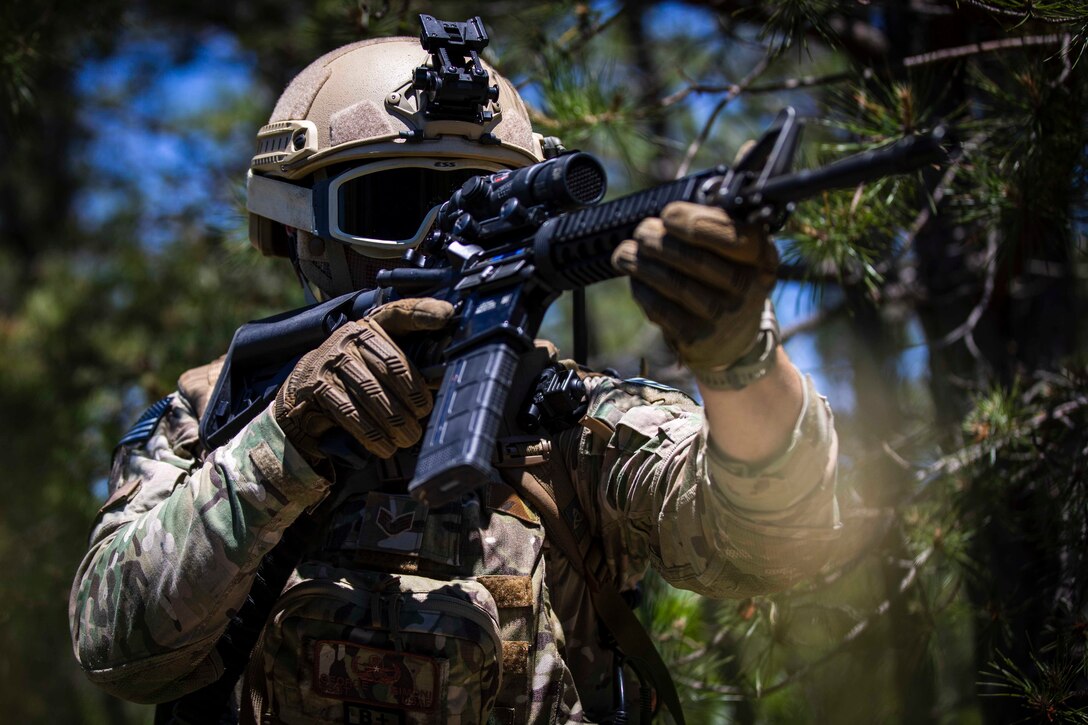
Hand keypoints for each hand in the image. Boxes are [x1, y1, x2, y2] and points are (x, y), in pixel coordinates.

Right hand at [273, 298, 453, 462]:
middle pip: (391, 365)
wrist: (304, 393)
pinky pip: (350, 412)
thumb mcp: (380, 361)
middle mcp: (350, 338)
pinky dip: (371, 433)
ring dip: (395, 420)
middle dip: (413, 394)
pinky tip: (385, 445)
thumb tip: (446, 374)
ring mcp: (332, 362)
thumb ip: (411, 361)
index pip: (400, 313)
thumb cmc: (356, 377)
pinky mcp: (318, 388)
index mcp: (372, 326)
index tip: (446, 315)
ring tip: (409, 436)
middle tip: (424, 414)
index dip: (423, 311)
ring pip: (372, 393)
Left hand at [611, 201, 777, 381]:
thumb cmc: (726, 278)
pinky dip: (643, 290)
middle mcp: (747, 288)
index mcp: (760, 257)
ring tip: (626, 252)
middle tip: (642, 232)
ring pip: (675, 284)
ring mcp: (723, 317)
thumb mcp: (734, 251)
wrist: (732, 337)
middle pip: (696, 260)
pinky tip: (636, 278)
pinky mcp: (697, 338)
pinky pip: (662, 309)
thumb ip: (708, 226)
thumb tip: (660, 220)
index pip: (730, 236)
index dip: (693, 223)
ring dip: (644, 264)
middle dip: (660, 242)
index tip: (667, 215)